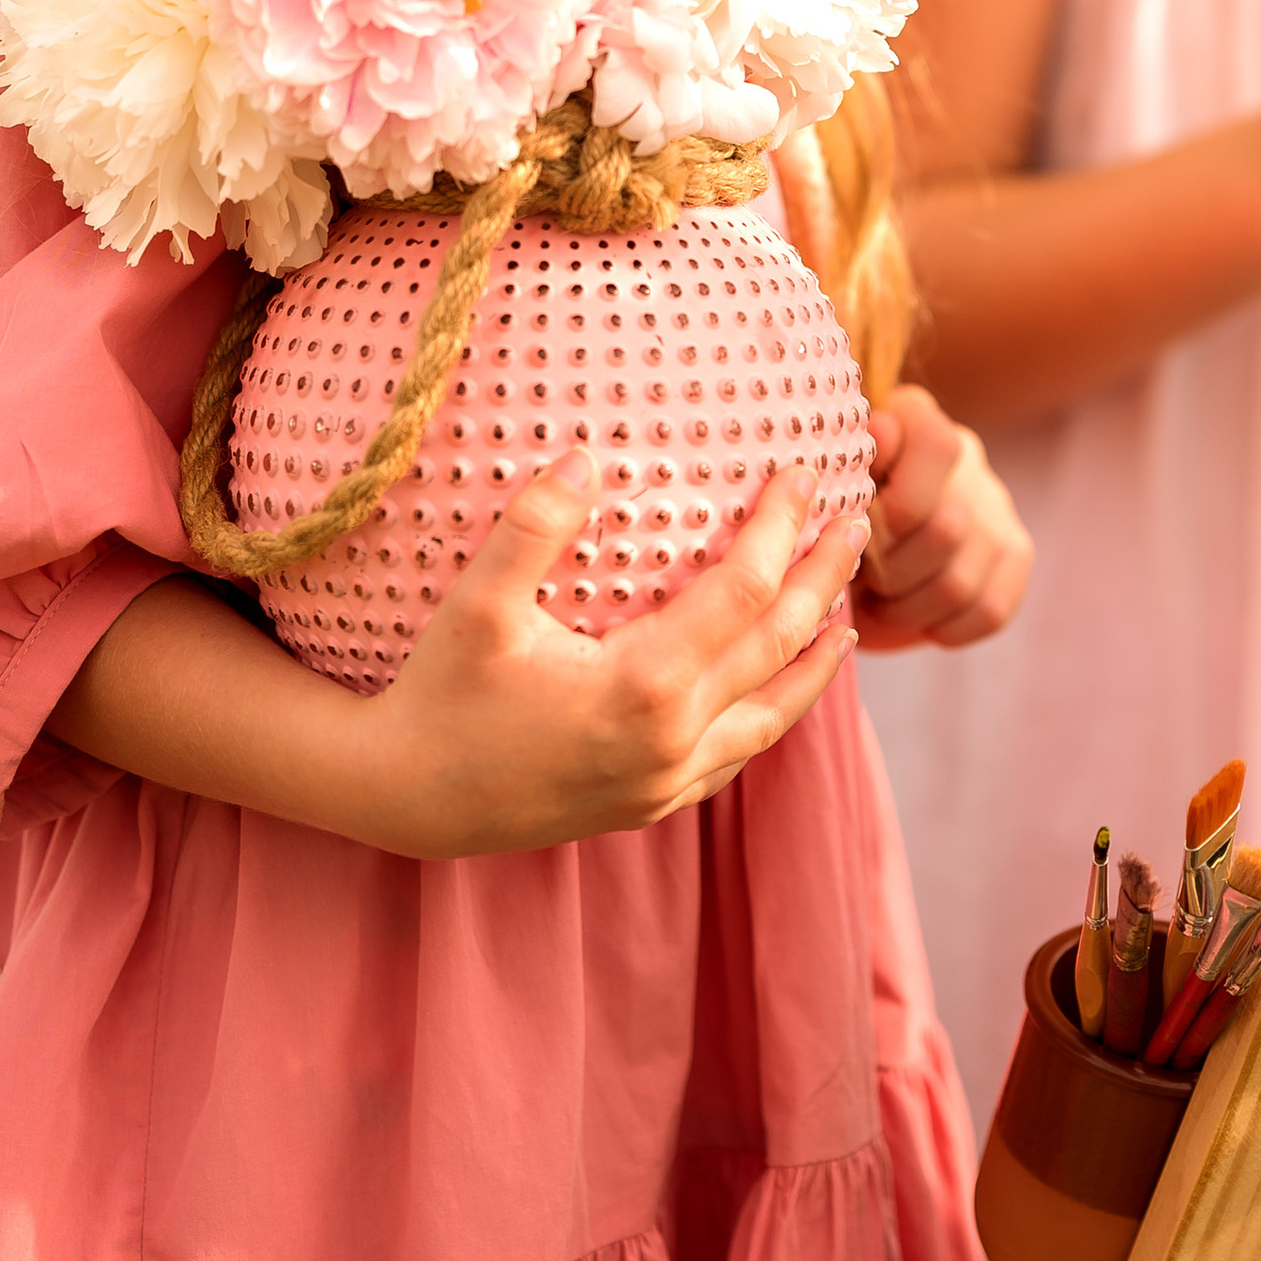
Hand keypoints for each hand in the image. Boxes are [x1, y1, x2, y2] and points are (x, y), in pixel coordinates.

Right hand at [347, 453, 868, 857]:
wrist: (404, 798)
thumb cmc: (439, 693)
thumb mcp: (476, 606)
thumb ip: (533, 527)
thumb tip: (585, 457)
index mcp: (642, 687)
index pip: (743, 594)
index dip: (781, 530)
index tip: (802, 475)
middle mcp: (670, 741)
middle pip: (777, 649)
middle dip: (822, 583)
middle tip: (856, 525)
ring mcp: (664, 782)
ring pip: (772, 717)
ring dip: (814, 661)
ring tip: (848, 617)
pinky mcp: (648, 804)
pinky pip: (736, 757)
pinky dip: (773, 715)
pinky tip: (779, 691)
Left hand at [855, 384, 1031, 651]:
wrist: (869, 541)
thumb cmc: (834, 513)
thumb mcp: (826, 486)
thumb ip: (844, 469)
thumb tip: (872, 441)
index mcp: (915, 421)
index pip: (937, 446)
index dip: (902, 499)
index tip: (862, 529)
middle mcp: (966, 460)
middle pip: (946, 529)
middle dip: (889, 572)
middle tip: (860, 582)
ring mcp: (996, 509)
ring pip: (960, 581)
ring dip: (906, 609)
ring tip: (878, 604)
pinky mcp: (1014, 555)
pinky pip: (989, 611)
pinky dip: (943, 627)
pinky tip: (914, 615)